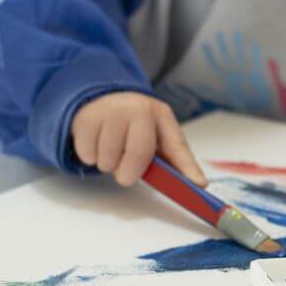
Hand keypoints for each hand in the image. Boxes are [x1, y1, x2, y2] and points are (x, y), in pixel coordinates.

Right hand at [71, 92, 205, 187]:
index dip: (188, 167)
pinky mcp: (87, 117)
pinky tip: (96, 145)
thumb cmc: (133, 126)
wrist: (101, 99)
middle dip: (130, 173)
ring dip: (108, 166)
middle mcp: (138, 108)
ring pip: (109, 158)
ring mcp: (111, 110)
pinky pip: (89, 154)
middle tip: (125, 176)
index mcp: (161, 115)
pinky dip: (91, 158)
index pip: (177, 145)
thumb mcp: (155, 136)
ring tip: (111, 153)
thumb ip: (172, 159)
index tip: (198, 185)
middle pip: (139, 153)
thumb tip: (198, 183)